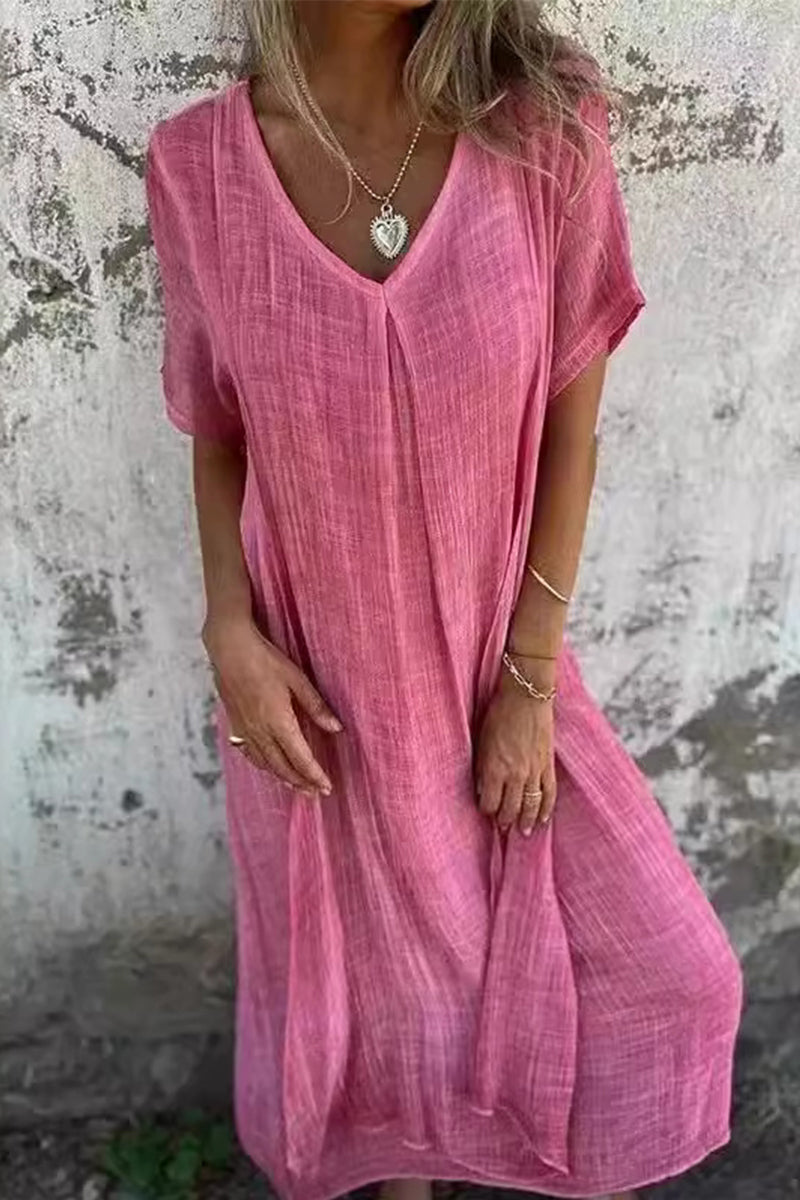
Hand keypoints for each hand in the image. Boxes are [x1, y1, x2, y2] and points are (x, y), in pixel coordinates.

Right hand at [202, 615, 342, 795]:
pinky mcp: (235, 723)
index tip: (327, 788)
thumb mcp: (297, 679)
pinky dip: (262, 765)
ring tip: (296, 787)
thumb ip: (316, 706)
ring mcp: (245, 729)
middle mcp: (260, 731)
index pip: (301, 758)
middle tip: (315, 794)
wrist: (229, 648)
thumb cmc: (264, 659)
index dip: (314, 775)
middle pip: (283, 767)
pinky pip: (249, 753)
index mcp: (279, 721)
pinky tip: (268, 766)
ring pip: (265, 763)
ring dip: (282, 778)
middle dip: (301, 783)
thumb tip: (336, 728)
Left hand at [473, 661, 556, 835]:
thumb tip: (482, 790)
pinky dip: (547, 809)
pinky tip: (544, 819)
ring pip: (532, 806)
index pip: (490, 803)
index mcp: (495, 769)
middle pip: (511, 809)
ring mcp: (534, 772)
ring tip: (524, 832)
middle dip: (505, 820)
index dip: (486, 810)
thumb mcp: (481, 742)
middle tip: (503, 827)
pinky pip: (550, 793)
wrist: (525, 697)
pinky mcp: (548, 765)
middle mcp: (516, 775)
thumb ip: (482, 768)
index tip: (485, 809)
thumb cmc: (498, 716)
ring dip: (527, 821)